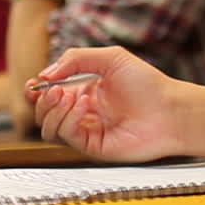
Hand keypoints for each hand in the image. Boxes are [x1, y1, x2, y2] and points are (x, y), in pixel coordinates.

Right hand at [30, 46, 186, 162]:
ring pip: (49, 128)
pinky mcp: (93, 147)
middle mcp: (83, 112)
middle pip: (44, 113)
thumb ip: (75, 59)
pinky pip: (68, 136)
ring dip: (52, 111)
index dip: (37, 89)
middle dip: (42, 100)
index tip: (34, 82)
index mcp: (84, 91)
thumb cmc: (147, 83)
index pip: (49, 94)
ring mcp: (87, 130)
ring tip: (67, 95)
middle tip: (52, 89)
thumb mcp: (110, 58)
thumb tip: (45, 74)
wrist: (170, 109)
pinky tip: (82, 106)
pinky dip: (68, 119)